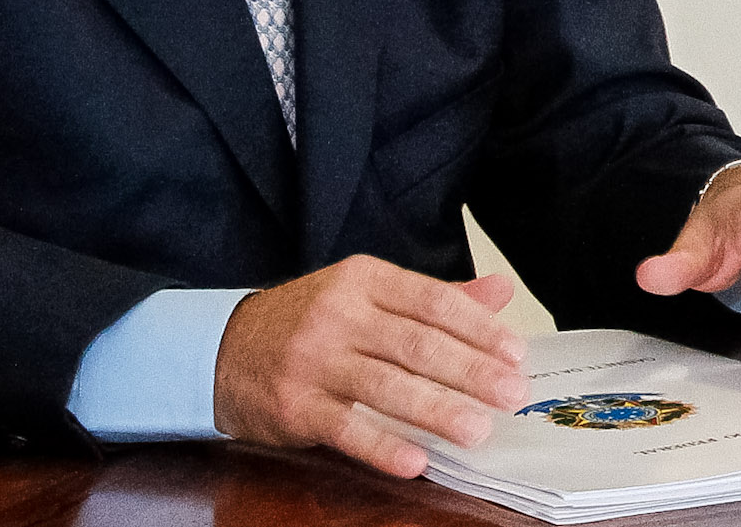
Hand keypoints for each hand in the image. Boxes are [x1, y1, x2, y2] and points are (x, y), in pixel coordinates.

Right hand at [213, 254, 528, 476]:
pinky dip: (383, 446)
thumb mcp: (366, 293)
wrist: (225, 348)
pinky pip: (347, 428)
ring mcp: (314, 361)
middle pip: (416, 344)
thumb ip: (434, 297)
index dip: (478, 328)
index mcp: (364, 280)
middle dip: (470, 371)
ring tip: (477, 429)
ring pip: (386, 387)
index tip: (515, 352)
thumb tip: (500, 291)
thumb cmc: (309, 320)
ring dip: (437, 411)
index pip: (432, 301)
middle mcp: (339, 315)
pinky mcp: (296, 406)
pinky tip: (416, 461)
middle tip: (510, 393)